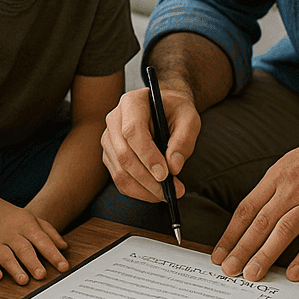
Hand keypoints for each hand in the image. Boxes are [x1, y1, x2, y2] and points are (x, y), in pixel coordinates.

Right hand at [0, 197, 68, 284]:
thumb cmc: (15, 220)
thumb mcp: (35, 220)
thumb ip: (51, 234)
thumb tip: (65, 248)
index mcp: (27, 225)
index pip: (42, 240)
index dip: (53, 254)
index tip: (63, 267)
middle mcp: (12, 234)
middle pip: (24, 249)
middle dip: (33, 263)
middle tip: (42, 276)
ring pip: (6, 256)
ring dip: (14, 268)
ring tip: (24, 280)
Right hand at [101, 85, 197, 201]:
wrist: (165, 109)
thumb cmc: (177, 111)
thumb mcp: (189, 118)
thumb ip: (184, 140)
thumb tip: (174, 167)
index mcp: (132, 103)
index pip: (132, 131)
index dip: (147, 155)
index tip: (165, 175)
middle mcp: (114, 119)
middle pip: (124, 155)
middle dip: (148, 179)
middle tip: (171, 192)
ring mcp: (109, 139)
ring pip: (120, 171)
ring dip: (143, 189)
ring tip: (167, 195)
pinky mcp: (110, 155)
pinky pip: (119, 179)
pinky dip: (137, 191)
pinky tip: (155, 193)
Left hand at [211, 126, 298, 281]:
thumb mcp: (286, 165)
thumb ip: (268, 190)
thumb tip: (246, 217)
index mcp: (276, 178)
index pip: (247, 210)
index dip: (231, 234)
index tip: (219, 254)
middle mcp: (292, 190)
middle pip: (261, 223)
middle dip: (242, 249)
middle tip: (229, 270)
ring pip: (285, 231)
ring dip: (266, 255)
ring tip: (252, 274)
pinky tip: (292, 273)